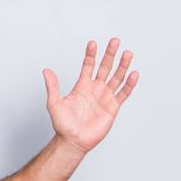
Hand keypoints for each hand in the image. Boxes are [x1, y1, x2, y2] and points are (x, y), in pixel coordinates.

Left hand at [42, 37, 138, 153]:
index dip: (91, 55)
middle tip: (115, 41)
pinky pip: (123, 93)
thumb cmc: (63, 124)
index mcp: (82, 86)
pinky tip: (134, 74)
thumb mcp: (54, 103)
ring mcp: (105, 97)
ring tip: (127, 53)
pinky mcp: (113, 107)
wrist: (73, 140)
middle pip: (105, 67)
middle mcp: (95, 89)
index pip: (88, 66)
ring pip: (117, 77)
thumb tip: (46, 71)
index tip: (93, 43)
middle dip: (110, 54)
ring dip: (122, 65)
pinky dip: (129, 84)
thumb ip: (53, 86)